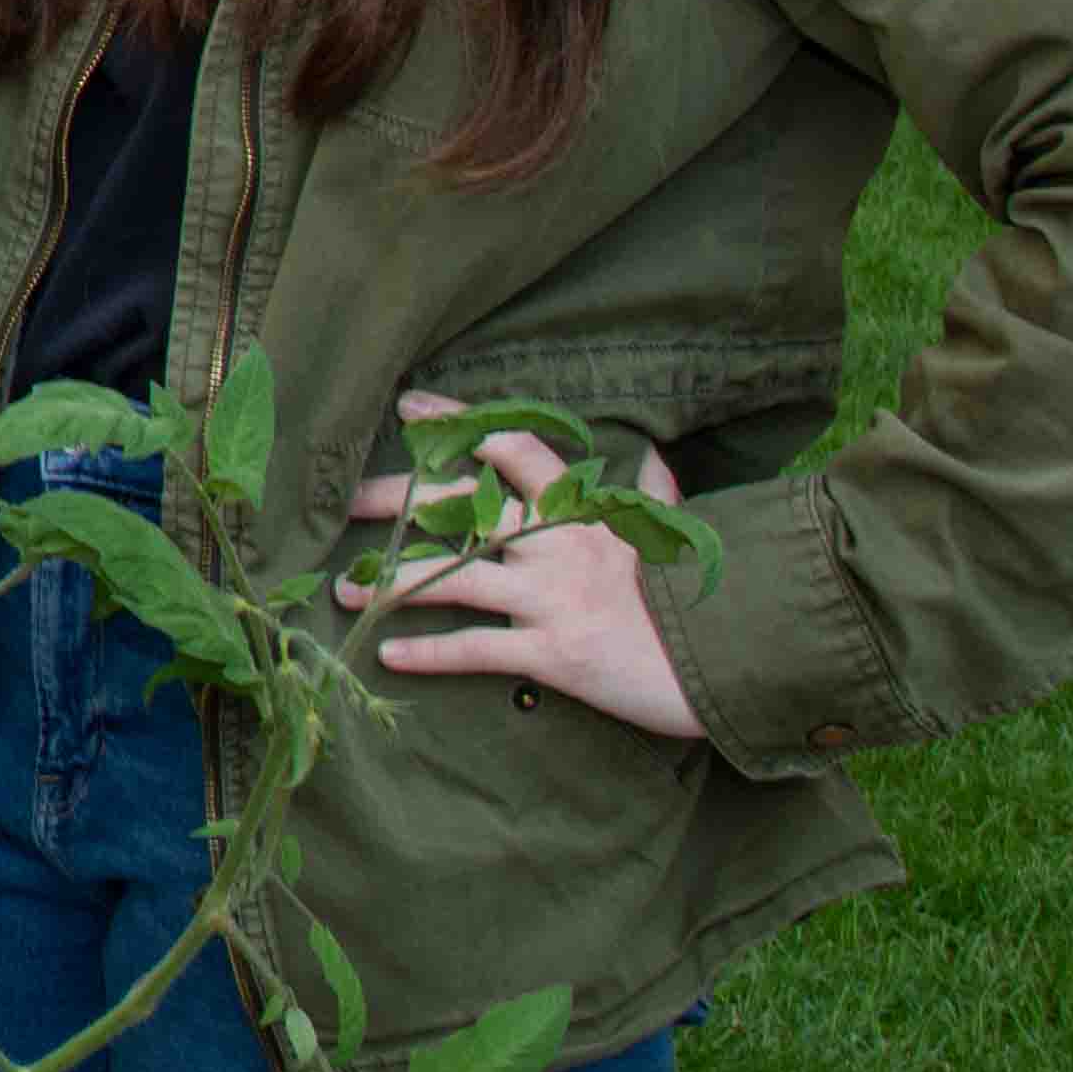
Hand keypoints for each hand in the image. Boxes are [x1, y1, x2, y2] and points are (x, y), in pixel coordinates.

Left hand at [338, 401, 709, 740]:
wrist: (726, 664)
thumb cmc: (697, 598)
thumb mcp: (670, 536)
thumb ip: (653, 494)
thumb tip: (653, 455)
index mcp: (581, 512)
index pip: (514, 449)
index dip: (460, 422)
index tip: (412, 407)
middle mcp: (556, 547)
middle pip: (459, 509)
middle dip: (397, 503)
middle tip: (346, 505)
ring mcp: (550, 600)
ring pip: (451, 580)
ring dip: (391, 585)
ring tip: (347, 593)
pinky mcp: (550, 654)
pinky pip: (475, 650)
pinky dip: (428, 654)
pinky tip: (389, 656)